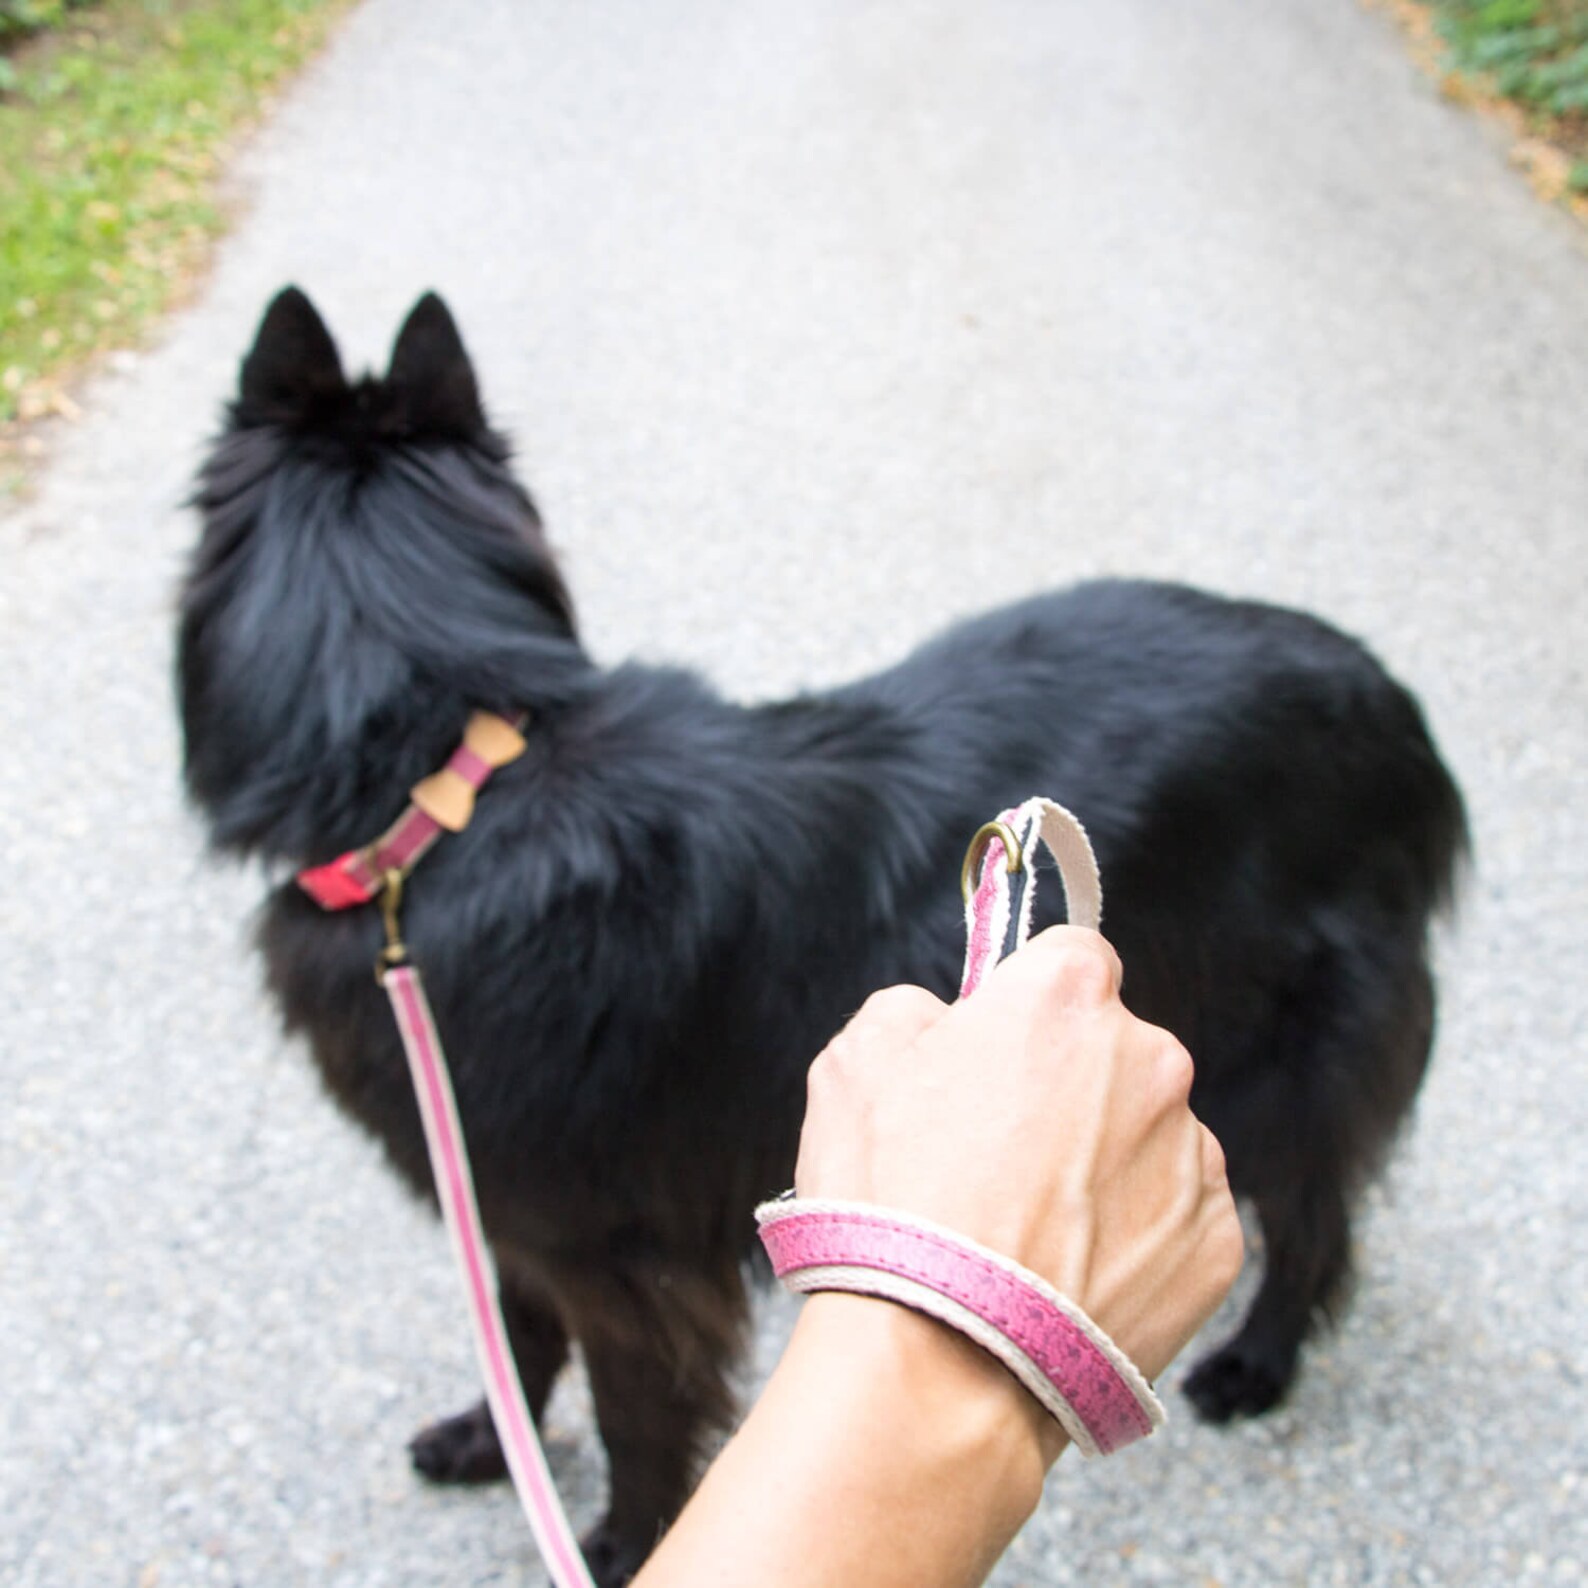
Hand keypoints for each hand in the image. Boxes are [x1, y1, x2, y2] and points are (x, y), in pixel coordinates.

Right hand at [794, 926, 1243, 1385]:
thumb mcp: (855, 1060)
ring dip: (1101, 1163)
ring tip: (1028, 1232)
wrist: (944, 1359)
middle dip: (1067, 1086)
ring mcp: (1193, 1154)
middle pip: (1113, 1051)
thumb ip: (914, 1008)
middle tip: (998, 1155)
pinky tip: (1067, 1273)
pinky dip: (1132, 1236)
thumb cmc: (893, 1200)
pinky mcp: (1216, 1242)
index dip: (1028, 1003)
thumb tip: (947, 1021)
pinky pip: (1173, 1217)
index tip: (999, 1048)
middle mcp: (1152, 1059)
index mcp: (1069, 996)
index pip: (1070, 958)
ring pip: (1146, 1136)